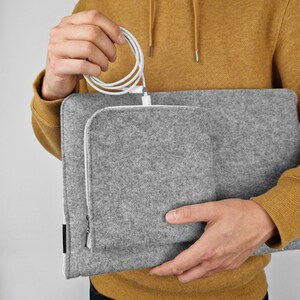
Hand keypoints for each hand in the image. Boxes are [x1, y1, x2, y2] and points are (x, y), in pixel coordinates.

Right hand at [42, 10, 125, 99]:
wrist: (58, 81)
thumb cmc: (74, 61)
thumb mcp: (87, 45)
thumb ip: (100, 36)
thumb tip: (120, 34)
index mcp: (68, 22)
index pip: (93, 16)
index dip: (111, 28)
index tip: (121, 41)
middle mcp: (60, 32)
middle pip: (93, 32)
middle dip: (109, 48)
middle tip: (112, 58)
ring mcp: (56, 48)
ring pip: (89, 49)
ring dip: (102, 60)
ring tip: (104, 67)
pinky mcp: (57, 66)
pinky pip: (82, 66)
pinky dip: (95, 70)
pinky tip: (96, 72)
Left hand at [149, 198, 277, 282]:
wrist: (264, 221)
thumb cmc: (239, 213)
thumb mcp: (212, 209)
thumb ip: (189, 213)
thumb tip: (169, 217)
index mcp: (208, 248)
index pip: (180, 265)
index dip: (164, 269)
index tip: (153, 270)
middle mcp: (215, 261)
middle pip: (187, 276)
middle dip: (173, 273)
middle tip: (164, 264)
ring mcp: (224, 265)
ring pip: (199, 276)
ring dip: (187, 272)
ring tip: (179, 262)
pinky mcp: (231, 264)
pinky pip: (211, 273)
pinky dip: (200, 270)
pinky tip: (199, 259)